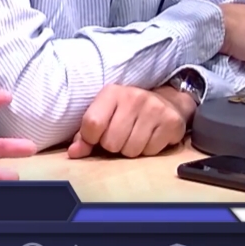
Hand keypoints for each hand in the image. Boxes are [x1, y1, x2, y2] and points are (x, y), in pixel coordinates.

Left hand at [67, 85, 191, 158]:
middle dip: (113, 146)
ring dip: (130, 150)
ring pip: (131, 150)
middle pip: (111, 142)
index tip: (97, 137)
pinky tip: (150, 137)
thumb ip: (86, 134)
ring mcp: (154, 108)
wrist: (167, 103)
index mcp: (111, 92)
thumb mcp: (104, 115)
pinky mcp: (171, 122)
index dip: (91, 138)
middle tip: (121, 136)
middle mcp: (133, 97)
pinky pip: (150, 152)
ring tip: (135, 136)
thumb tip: (73, 153)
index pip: (92, 123)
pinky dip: (148, 150)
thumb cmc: (127, 112)